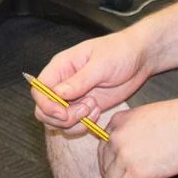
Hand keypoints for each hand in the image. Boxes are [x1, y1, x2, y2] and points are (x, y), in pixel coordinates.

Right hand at [33, 32, 151, 129]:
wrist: (139, 58)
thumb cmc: (119, 52)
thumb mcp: (100, 64)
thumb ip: (79, 80)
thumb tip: (58, 93)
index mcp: (60, 68)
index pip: (39, 90)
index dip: (46, 105)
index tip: (63, 113)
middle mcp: (62, 84)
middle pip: (44, 110)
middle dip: (62, 118)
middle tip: (84, 110)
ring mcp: (73, 98)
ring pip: (58, 122)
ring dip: (75, 122)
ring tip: (94, 108)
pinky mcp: (85, 108)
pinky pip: (75, 125)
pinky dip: (85, 125)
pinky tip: (98, 111)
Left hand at [98, 99, 177, 177]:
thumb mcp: (146, 117)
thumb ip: (133, 131)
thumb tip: (132, 154)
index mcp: (118, 121)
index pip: (104, 148)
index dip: (113, 162)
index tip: (125, 170)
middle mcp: (116, 137)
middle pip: (105, 165)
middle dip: (116, 177)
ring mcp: (124, 154)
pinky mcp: (136, 171)